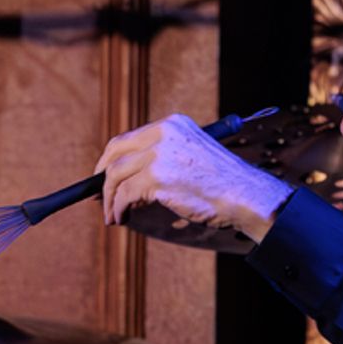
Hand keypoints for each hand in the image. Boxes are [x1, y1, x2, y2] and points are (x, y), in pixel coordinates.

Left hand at [93, 114, 292, 242]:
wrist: (244, 196)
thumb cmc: (223, 183)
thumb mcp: (191, 156)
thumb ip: (163, 157)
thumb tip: (128, 175)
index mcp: (172, 125)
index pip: (128, 139)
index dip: (110, 160)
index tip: (103, 177)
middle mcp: (163, 134)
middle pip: (115, 152)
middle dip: (102, 177)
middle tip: (98, 196)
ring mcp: (159, 155)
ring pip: (115, 176)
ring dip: (109, 199)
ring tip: (111, 215)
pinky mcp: (157, 178)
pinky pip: (124, 194)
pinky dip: (117, 208)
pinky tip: (121, 218)